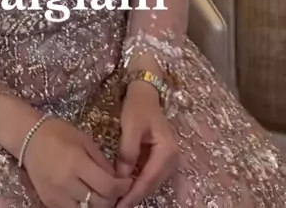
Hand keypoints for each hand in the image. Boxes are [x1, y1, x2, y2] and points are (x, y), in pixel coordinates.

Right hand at [23, 115, 132, 207]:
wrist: (29, 138)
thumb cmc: (58, 133)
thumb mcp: (84, 140)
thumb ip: (102, 161)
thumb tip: (117, 179)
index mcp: (77, 163)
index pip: (107, 186)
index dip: (122, 188)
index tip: (128, 183)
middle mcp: (66, 183)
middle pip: (100, 203)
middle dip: (113, 198)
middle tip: (115, 189)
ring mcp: (56, 196)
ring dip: (98, 205)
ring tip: (101, 194)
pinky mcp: (49, 202)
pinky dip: (83, 207)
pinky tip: (86, 197)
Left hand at [114, 82, 177, 206]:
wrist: (145, 93)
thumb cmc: (138, 107)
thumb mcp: (130, 127)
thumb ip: (127, 152)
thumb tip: (121, 177)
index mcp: (167, 151)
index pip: (148, 179)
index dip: (133, 195)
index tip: (119, 206)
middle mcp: (171, 158)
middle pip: (152, 184)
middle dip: (134, 197)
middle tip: (116, 207)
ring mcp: (167, 158)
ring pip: (151, 182)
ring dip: (136, 192)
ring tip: (119, 201)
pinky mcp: (161, 158)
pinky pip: (150, 175)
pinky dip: (138, 183)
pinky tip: (125, 188)